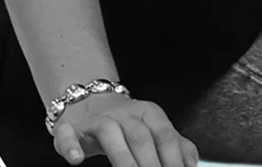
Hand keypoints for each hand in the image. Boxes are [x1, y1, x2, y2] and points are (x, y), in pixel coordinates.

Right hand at [53, 92, 198, 166]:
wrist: (89, 101)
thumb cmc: (128, 125)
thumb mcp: (154, 130)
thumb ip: (176, 146)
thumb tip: (192, 164)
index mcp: (149, 113)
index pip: (165, 137)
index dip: (173, 161)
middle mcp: (124, 113)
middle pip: (140, 137)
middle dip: (151, 165)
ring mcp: (97, 120)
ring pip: (109, 134)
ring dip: (122, 159)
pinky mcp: (71, 128)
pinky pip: (69, 135)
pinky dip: (71, 147)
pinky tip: (77, 160)